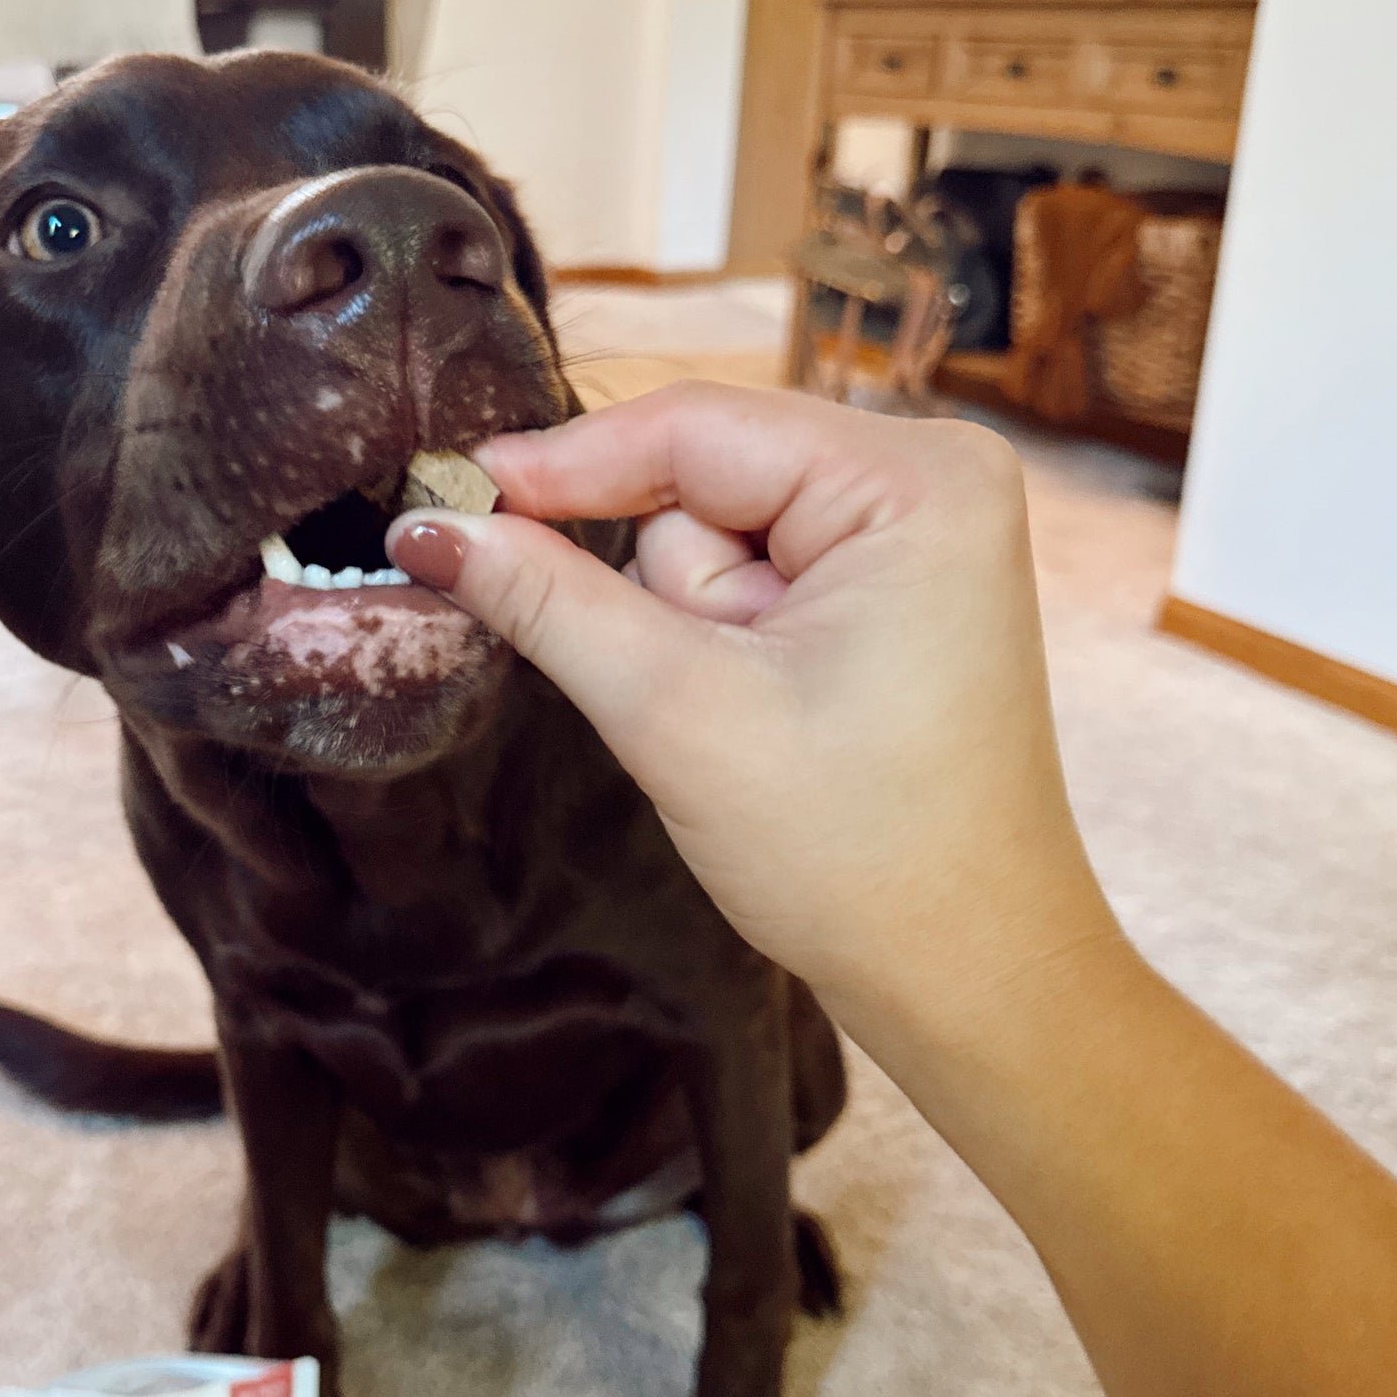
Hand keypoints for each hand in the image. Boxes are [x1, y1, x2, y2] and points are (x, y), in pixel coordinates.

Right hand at [387, 382, 1119, 1029]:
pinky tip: (761, 711)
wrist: (965, 970)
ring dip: (697, 626)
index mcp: (913, 480)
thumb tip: (431, 525)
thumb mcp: (678, 714)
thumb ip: (549, 602)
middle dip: (667, 588)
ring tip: (749, 719)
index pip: (694, 426)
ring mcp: (918, 534)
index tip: (446, 497)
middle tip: (697, 691)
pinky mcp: (895, 588)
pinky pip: (758, 574)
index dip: (562, 463)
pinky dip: (723, 639)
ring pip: (721, 533)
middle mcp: (931, 477)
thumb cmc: (855, 854)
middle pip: (707, 477)